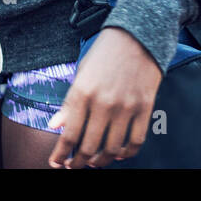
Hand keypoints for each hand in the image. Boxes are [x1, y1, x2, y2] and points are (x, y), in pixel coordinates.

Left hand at [47, 27, 161, 168]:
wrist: (138, 34)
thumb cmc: (105, 53)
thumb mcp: (81, 74)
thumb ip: (69, 103)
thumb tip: (56, 126)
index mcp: (83, 92)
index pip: (68, 134)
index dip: (60, 154)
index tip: (56, 163)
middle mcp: (103, 103)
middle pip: (89, 147)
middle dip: (78, 163)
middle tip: (74, 166)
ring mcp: (126, 107)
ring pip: (111, 148)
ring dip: (100, 161)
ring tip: (93, 163)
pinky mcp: (145, 108)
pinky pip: (135, 141)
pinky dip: (125, 153)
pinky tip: (117, 154)